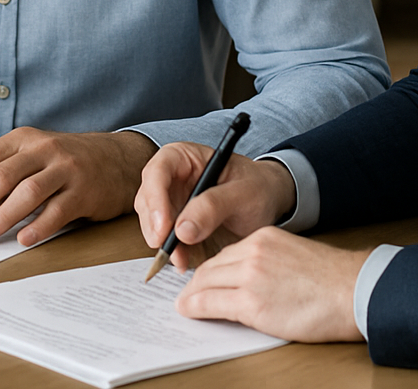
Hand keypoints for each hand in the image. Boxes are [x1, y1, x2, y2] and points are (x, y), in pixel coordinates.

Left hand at [0, 128, 156, 245]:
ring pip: (26, 193)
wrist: (117, 159)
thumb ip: (0, 171)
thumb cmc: (63, 163)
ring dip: (0, 217)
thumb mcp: (31, 155)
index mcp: (22, 140)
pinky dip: (38, 226)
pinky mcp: (85, 190)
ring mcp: (66, 168)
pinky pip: (58, 210)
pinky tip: (23, 240)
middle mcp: (42, 149)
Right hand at [135, 143, 296, 271]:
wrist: (268, 200)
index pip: (159, 171)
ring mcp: (172, 197)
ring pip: (152, 219)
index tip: (163, 227)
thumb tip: (183, 230)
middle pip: (149, 197)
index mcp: (186, 156)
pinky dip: (171, 249)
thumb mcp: (243, 192)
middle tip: (167, 250)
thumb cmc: (257, 187)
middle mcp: (173, 175)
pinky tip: (183, 261)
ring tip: (180, 259)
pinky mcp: (177, 219)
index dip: (156, 198)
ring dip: (162, 241)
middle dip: (155, 225)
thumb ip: (214, 206)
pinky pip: (165, 234)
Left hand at [176, 226, 368, 342]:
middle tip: (189, 294)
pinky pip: (210, 302)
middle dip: (198, 282)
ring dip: (192, 295)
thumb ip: (270, 262)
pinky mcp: (251, 301)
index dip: (213, 270)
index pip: (227, 253)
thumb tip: (251, 280)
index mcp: (265, 237)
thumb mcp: (295, 256)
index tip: (207, 280)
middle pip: (212, 266)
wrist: (354, 291)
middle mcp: (253, 251)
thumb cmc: (333, 282)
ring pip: (206, 282)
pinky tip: (188, 310)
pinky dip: (194, 307)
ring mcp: (250, 275)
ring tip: (186, 304)